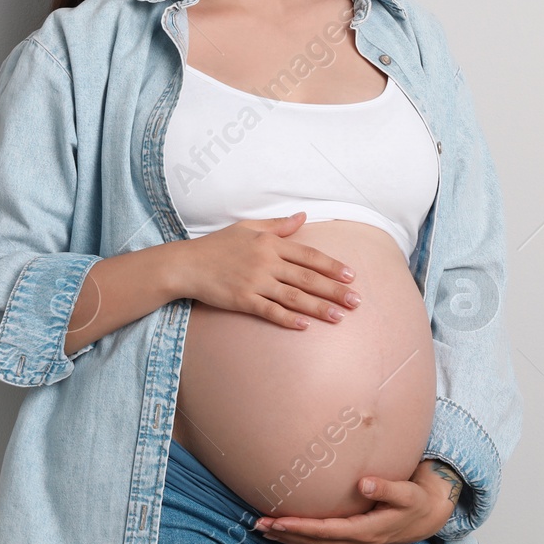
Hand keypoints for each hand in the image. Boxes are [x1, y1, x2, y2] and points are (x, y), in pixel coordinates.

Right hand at [174, 213, 360, 329]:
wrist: (186, 264)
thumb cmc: (217, 245)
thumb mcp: (248, 227)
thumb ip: (278, 224)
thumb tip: (303, 217)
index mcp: (270, 243)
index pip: (309, 255)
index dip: (332, 266)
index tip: (352, 275)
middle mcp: (266, 262)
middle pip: (308, 278)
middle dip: (335, 290)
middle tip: (356, 301)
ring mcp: (255, 282)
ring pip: (294, 296)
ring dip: (319, 307)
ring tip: (339, 317)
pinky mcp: (243, 300)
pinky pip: (270, 311)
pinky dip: (288, 318)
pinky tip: (305, 326)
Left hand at [253, 459, 462, 543]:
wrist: (428, 516)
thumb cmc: (416, 500)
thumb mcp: (407, 492)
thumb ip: (386, 487)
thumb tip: (364, 482)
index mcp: (367, 530)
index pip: (326, 531)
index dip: (301, 527)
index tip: (279, 520)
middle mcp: (357, 543)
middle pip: (315, 541)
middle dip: (286, 534)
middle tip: (258, 525)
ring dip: (289, 540)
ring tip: (263, 532)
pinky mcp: (354, 542)